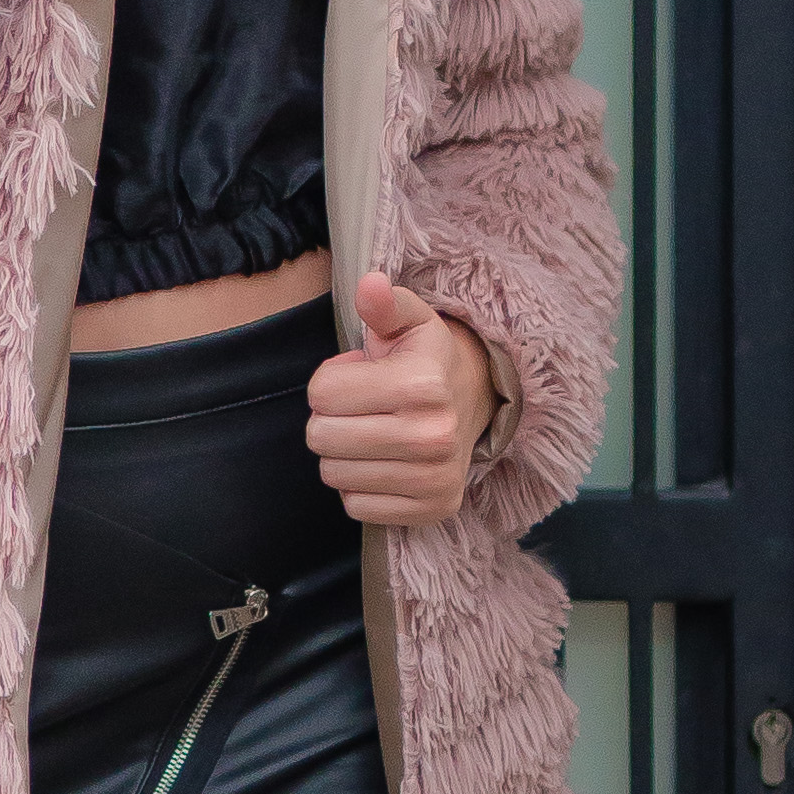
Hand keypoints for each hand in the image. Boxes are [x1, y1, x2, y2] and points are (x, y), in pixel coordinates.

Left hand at [306, 270, 495, 529]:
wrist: (474, 404)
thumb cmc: (423, 361)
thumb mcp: (408, 322)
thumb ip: (384, 304)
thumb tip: (370, 284)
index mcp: (422, 385)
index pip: (319, 393)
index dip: (329, 382)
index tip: (359, 377)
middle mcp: (433, 436)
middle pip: (320, 438)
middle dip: (330, 419)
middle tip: (362, 409)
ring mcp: (435, 478)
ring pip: (333, 475)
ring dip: (343, 454)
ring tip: (374, 432)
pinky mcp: (432, 509)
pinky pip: (355, 506)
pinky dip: (361, 486)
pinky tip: (385, 463)